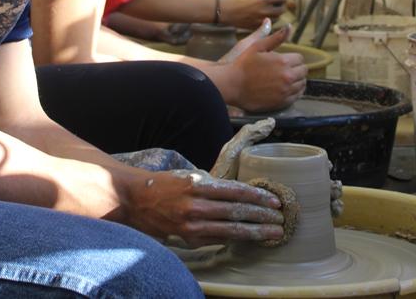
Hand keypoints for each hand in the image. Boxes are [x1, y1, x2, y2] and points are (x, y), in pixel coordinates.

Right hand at [127, 169, 283, 245]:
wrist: (134, 200)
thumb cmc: (164, 185)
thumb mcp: (188, 176)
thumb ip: (210, 186)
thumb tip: (235, 193)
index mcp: (198, 184)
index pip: (235, 191)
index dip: (257, 196)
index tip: (274, 200)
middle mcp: (196, 204)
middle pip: (237, 211)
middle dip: (262, 215)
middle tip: (281, 219)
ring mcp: (192, 224)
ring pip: (231, 229)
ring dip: (255, 231)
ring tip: (273, 233)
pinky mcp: (188, 238)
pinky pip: (218, 239)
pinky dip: (236, 239)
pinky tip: (250, 239)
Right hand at [220, 0, 287, 29]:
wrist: (226, 13)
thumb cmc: (237, 3)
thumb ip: (263, 1)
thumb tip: (272, 2)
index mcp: (262, 2)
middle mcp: (263, 12)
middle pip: (280, 11)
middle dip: (282, 8)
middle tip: (281, 5)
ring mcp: (260, 21)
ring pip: (275, 20)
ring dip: (276, 16)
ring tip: (274, 13)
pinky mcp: (256, 28)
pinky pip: (267, 26)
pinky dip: (269, 23)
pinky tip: (267, 20)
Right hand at [220, 21, 306, 112]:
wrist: (232, 85)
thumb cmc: (243, 64)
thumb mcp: (258, 46)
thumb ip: (276, 37)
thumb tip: (289, 26)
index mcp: (283, 61)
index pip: (300, 58)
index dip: (293, 58)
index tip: (286, 59)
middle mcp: (287, 77)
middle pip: (303, 71)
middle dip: (297, 68)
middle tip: (286, 68)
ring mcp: (285, 91)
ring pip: (302, 84)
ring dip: (297, 80)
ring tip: (286, 78)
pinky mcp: (282, 102)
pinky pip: (297, 96)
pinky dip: (294, 91)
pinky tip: (286, 88)